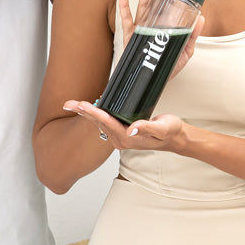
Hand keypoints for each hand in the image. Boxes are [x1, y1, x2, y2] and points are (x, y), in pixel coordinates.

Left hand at [62, 100, 188, 151]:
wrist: (176, 139)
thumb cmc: (171, 132)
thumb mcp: (162, 128)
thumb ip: (146, 128)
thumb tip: (131, 130)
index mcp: (127, 138)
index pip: (107, 122)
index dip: (94, 113)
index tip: (82, 105)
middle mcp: (121, 140)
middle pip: (99, 123)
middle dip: (83, 112)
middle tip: (68, 104)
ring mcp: (121, 138)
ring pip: (101, 123)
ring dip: (88, 113)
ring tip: (74, 105)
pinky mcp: (123, 133)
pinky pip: (106, 123)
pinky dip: (97, 115)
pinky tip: (92, 110)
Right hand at [117, 0, 204, 78]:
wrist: (152, 85)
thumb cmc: (166, 66)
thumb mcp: (185, 52)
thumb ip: (192, 36)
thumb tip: (201, 18)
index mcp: (163, 22)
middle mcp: (151, 22)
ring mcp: (140, 29)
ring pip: (143, 6)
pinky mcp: (131, 39)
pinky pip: (126, 21)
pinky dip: (124, 8)